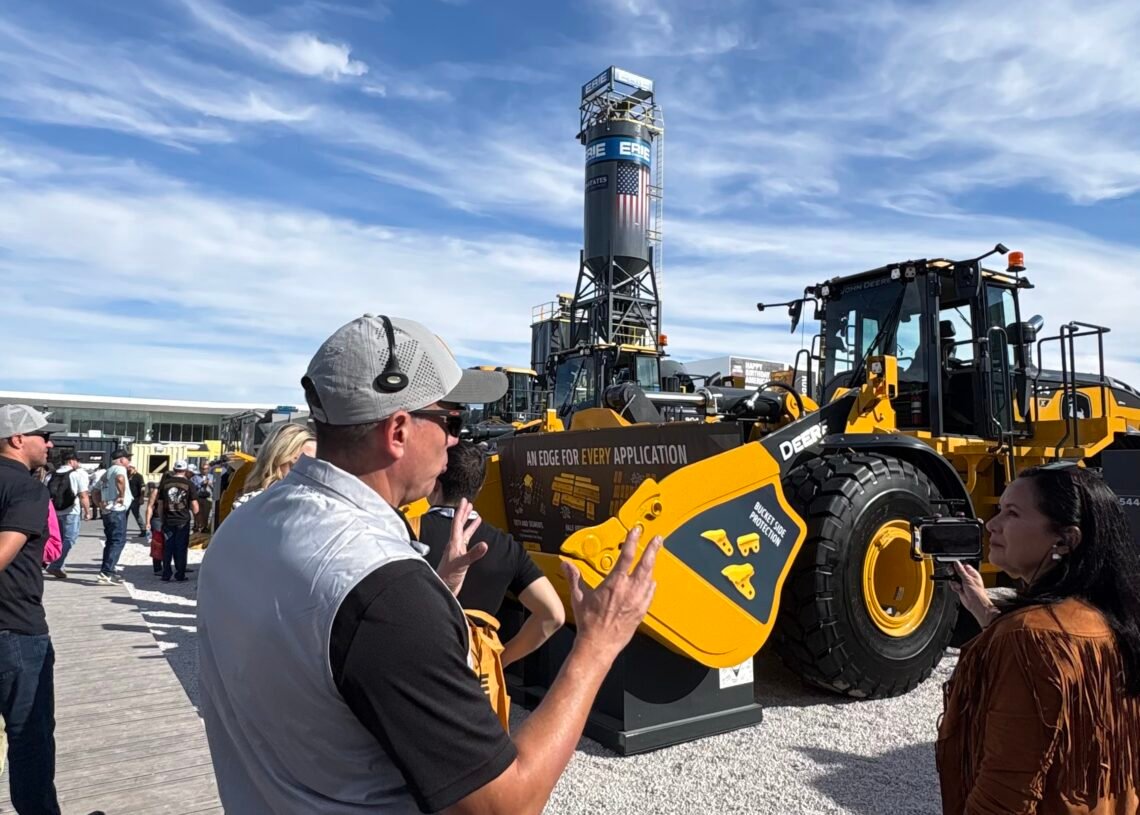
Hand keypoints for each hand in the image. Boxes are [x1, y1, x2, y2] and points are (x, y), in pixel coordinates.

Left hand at [435, 499, 487, 596]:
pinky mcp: (460, 558)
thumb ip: (472, 554)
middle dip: (464, 514)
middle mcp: (454, 545)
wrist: (442, 589)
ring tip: (475, 517)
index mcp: (453, 543)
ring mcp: (456, 552)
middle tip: (469, 504)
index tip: (465, 501)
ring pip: (464, 534)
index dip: (461, 511)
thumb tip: (484, 545)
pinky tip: (475, 538)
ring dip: (469, 525)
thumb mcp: (461, 564)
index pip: (457, 523)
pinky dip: (471, 537)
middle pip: (459, 526)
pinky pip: (467, 543)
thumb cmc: (446, 577)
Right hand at [562, 525, 661, 663]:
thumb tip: (566, 565)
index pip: (627, 555)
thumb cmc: (589, 623)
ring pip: (649, 577)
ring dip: (652, 565)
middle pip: (645, 564)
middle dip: (652, 549)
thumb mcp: (578, 597)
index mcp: (614, 583)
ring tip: (654, 556)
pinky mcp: (641, 611)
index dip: (633, 540)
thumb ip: (575, 577)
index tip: (636, 530)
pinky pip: (650, 594)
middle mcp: (629, 590)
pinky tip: (651, 581)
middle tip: (657, 539)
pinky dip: (651, 584)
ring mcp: (637, 601)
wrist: (598, 644)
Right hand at [950, 562, 999, 628]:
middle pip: (957, 572)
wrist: (975, 604)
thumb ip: (960, 571)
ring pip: (954, 579)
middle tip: (953, 576)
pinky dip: (954, 587)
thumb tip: (956, 563)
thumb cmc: (977, 593)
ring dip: (954, 582)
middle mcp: (968, 578)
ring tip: (959, 585)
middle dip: (954, 574)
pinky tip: (958, 589)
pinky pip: (953, 585)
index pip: (963, 566)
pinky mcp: (960, 589)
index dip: (958, 566)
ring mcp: (963, 584)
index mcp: (972, 574)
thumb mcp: (967, 579)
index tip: (953, 566)